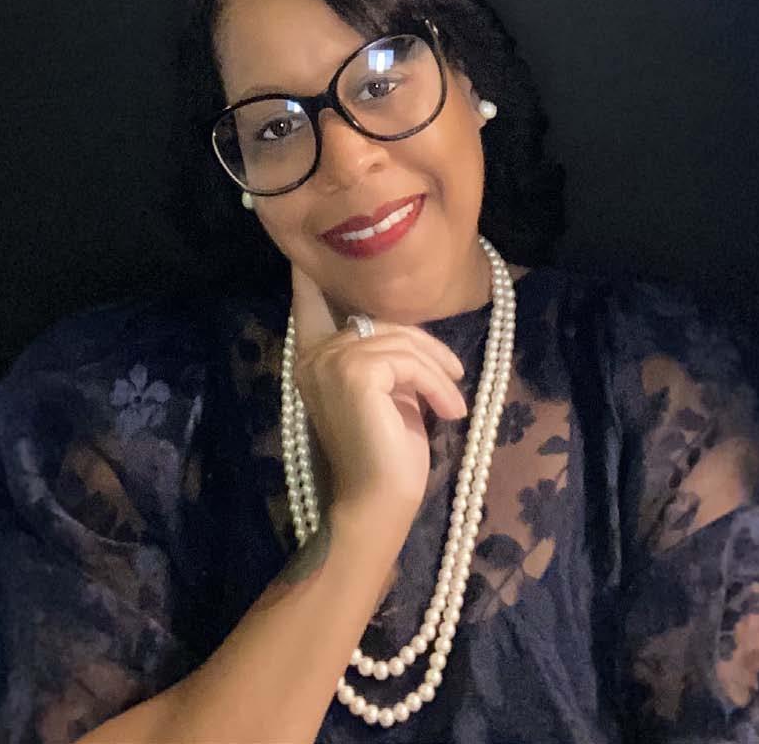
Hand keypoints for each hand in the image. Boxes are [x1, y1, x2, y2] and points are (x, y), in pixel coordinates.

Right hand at [290, 265, 467, 528]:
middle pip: (380, 321)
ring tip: (454, 402)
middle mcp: (313, 354)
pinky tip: (450, 411)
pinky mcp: (356, 371)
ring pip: (400, 341)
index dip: (310, 280)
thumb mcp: (385, 393)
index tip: (304, 256)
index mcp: (312, 359)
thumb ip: (380, 357)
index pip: (310, 306)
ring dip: (438, 370)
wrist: (379, 502)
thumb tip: (399, 331)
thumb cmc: (386, 454)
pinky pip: (410, 361)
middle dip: (424, 346)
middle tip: (454, 378)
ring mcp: (332, 360)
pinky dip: (438, 384)